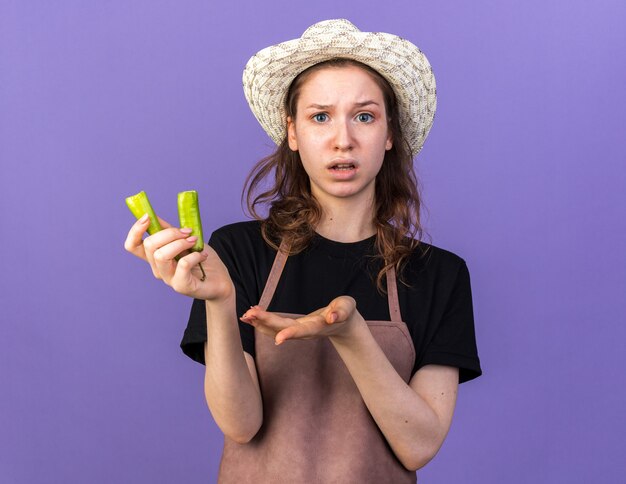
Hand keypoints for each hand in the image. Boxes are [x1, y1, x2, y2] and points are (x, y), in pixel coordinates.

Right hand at [124, 214, 233, 300]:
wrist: (220, 280)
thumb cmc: (202, 260)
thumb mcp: (185, 240)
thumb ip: (169, 230)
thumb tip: (154, 216)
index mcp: (156, 257)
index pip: (133, 246)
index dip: (135, 231)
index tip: (147, 217)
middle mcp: (158, 269)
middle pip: (149, 246)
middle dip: (169, 233)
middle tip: (188, 232)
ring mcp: (168, 279)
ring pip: (161, 255)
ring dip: (180, 243)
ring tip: (194, 242)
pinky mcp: (181, 286)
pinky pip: (182, 265)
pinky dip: (194, 255)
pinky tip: (203, 256)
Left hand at [239, 296, 361, 344]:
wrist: (343, 323)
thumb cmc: (345, 312)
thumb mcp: (347, 308)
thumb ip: (341, 311)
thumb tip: (332, 317)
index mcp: (319, 326)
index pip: (304, 331)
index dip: (292, 334)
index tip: (278, 339)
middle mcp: (305, 331)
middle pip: (284, 328)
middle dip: (266, 322)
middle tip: (249, 315)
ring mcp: (298, 330)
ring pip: (276, 329)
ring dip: (260, 324)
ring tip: (245, 316)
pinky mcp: (294, 326)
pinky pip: (275, 325)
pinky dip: (262, 322)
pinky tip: (251, 316)